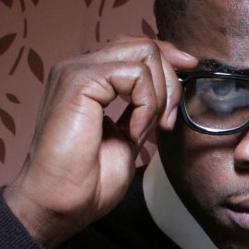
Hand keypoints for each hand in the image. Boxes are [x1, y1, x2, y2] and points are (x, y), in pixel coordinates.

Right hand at [3, 37, 196, 248]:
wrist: (58, 203)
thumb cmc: (86, 180)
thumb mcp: (127, 135)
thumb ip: (142, 108)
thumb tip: (168, 93)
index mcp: (88, 79)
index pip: (134, 47)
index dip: (167, 55)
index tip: (190, 67)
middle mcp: (79, 68)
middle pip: (144, 45)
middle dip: (170, 80)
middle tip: (167, 122)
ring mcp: (76, 71)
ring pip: (144, 54)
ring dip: (159, 96)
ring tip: (146, 131)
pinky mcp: (78, 81)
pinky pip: (135, 75)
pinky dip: (145, 106)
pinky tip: (132, 133)